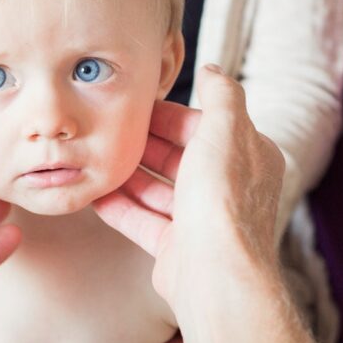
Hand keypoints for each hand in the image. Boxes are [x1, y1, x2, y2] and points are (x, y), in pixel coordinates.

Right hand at [93, 66, 285, 316]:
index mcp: (247, 158)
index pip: (205, 127)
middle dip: (146, 144)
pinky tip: (95, 193)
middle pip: (180, 158)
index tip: (136, 108)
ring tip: (97, 158)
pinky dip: (120, 207)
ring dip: (129, 175)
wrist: (214, 272)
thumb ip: (222, 95)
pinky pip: (143, 221)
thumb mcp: (225, 131)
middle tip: (110, 131)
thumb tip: (213, 69)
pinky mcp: (176, 247)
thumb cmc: (222, 199)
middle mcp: (227, 189)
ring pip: (159, 190)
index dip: (170, 115)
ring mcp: (201, 220)